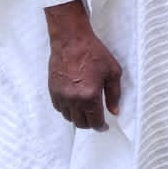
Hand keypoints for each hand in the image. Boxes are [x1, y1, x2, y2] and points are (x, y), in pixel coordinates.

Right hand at [44, 0, 121, 130]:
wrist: (71, 41)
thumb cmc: (94, 53)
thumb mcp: (112, 71)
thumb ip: (114, 94)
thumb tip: (115, 111)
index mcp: (90, 96)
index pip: (95, 121)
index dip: (101, 127)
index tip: (104, 126)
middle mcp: (74, 100)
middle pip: (80, 123)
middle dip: (90, 124)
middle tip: (96, 119)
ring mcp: (61, 96)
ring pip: (69, 117)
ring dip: (78, 117)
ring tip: (86, 110)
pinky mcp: (52, 91)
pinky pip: (59, 108)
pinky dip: (67, 110)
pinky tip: (74, 103)